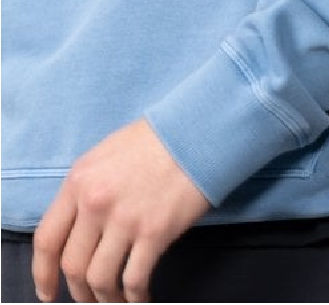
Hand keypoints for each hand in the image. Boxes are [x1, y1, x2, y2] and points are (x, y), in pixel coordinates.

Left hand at [32, 118, 210, 302]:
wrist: (195, 132)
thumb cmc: (156, 138)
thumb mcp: (107, 153)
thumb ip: (88, 187)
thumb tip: (80, 222)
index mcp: (79, 182)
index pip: (47, 239)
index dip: (43, 273)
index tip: (47, 291)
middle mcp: (95, 204)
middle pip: (73, 265)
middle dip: (78, 290)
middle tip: (88, 299)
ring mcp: (124, 220)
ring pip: (100, 278)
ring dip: (104, 298)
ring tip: (114, 301)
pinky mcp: (155, 233)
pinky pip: (135, 278)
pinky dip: (135, 297)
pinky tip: (141, 299)